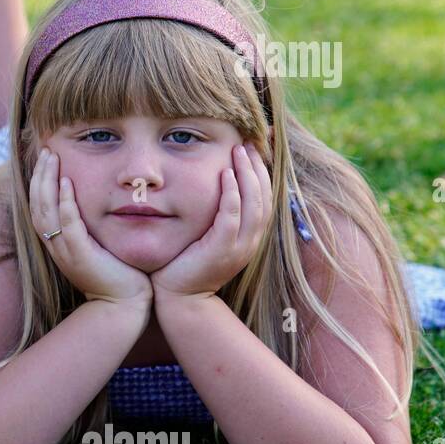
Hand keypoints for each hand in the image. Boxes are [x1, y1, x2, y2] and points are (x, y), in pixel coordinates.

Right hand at [30, 147, 152, 307]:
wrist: (124, 306)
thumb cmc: (117, 275)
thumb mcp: (98, 246)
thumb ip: (91, 226)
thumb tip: (96, 202)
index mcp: (56, 243)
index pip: (39, 207)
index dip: (39, 182)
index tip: (46, 159)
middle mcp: (55, 246)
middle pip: (37, 205)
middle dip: (40, 175)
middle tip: (46, 150)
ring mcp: (65, 251)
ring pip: (46, 211)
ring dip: (47, 182)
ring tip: (52, 158)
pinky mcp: (80, 255)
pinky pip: (68, 224)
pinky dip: (66, 202)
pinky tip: (68, 183)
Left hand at [150, 142, 272, 301]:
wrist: (181, 300)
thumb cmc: (186, 266)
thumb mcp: (206, 238)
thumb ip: (214, 217)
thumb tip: (211, 191)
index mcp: (249, 237)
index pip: (264, 198)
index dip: (261, 172)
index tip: (253, 149)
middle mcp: (250, 241)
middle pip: (263, 196)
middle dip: (257, 167)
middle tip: (247, 143)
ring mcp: (239, 246)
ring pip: (253, 203)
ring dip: (247, 174)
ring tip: (239, 151)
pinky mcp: (222, 250)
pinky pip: (232, 216)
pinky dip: (232, 194)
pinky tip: (226, 174)